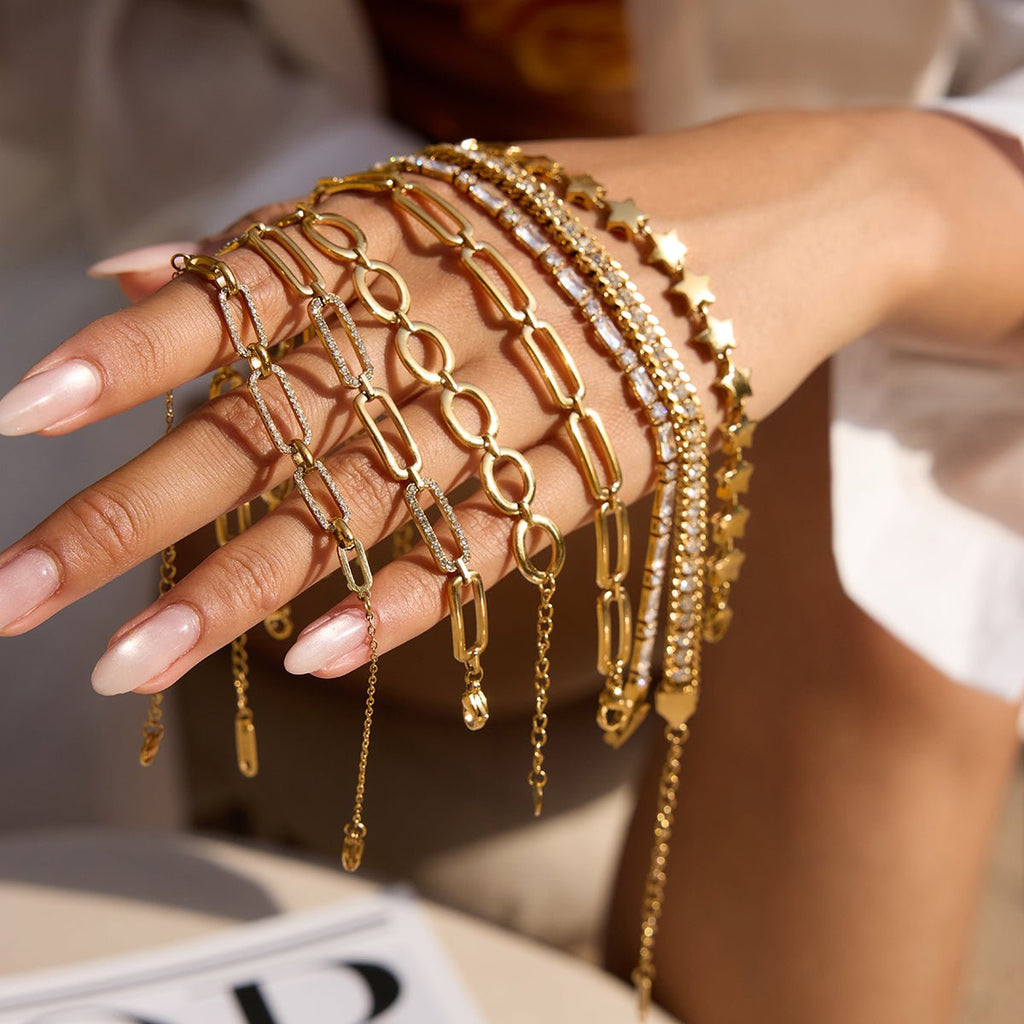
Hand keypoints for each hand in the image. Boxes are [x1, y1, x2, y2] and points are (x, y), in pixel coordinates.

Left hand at [0, 109, 1019, 702]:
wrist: (783, 216)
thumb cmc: (591, 213)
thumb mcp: (445, 198)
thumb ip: (296, 246)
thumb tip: (135, 268)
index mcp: (408, 228)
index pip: (246, 291)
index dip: (136, 350)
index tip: (25, 415)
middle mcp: (456, 308)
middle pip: (276, 420)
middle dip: (137, 507)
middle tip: (21, 595)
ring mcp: (537, 389)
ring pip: (367, 498)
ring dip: (245, 588)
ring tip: (131, 665)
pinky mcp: (612, 458)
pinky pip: (498, 537)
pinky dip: (409, 593)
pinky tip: (316, 657)